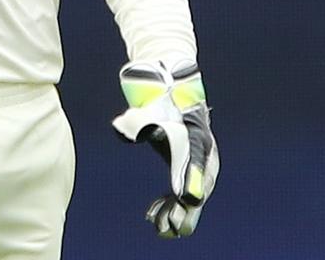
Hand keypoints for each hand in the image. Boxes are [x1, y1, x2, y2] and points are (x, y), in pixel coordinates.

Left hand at [112, 60, 218, 237]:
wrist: (173, 98)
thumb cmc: (160, 105)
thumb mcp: (149, 110)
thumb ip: (137, 121)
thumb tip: (119, 127)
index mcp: (197, 136)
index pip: (197, 160)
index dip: (193, 179)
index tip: (188, 198)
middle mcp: (205, 154)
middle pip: (200, 186)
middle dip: (187, 209)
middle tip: (172, 227)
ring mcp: (202, 166)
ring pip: (194, 196)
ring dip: (177, 213)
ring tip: (158, 227)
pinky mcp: (191, 172)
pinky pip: (185, 194)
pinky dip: (172, 206)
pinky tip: (154, 216)